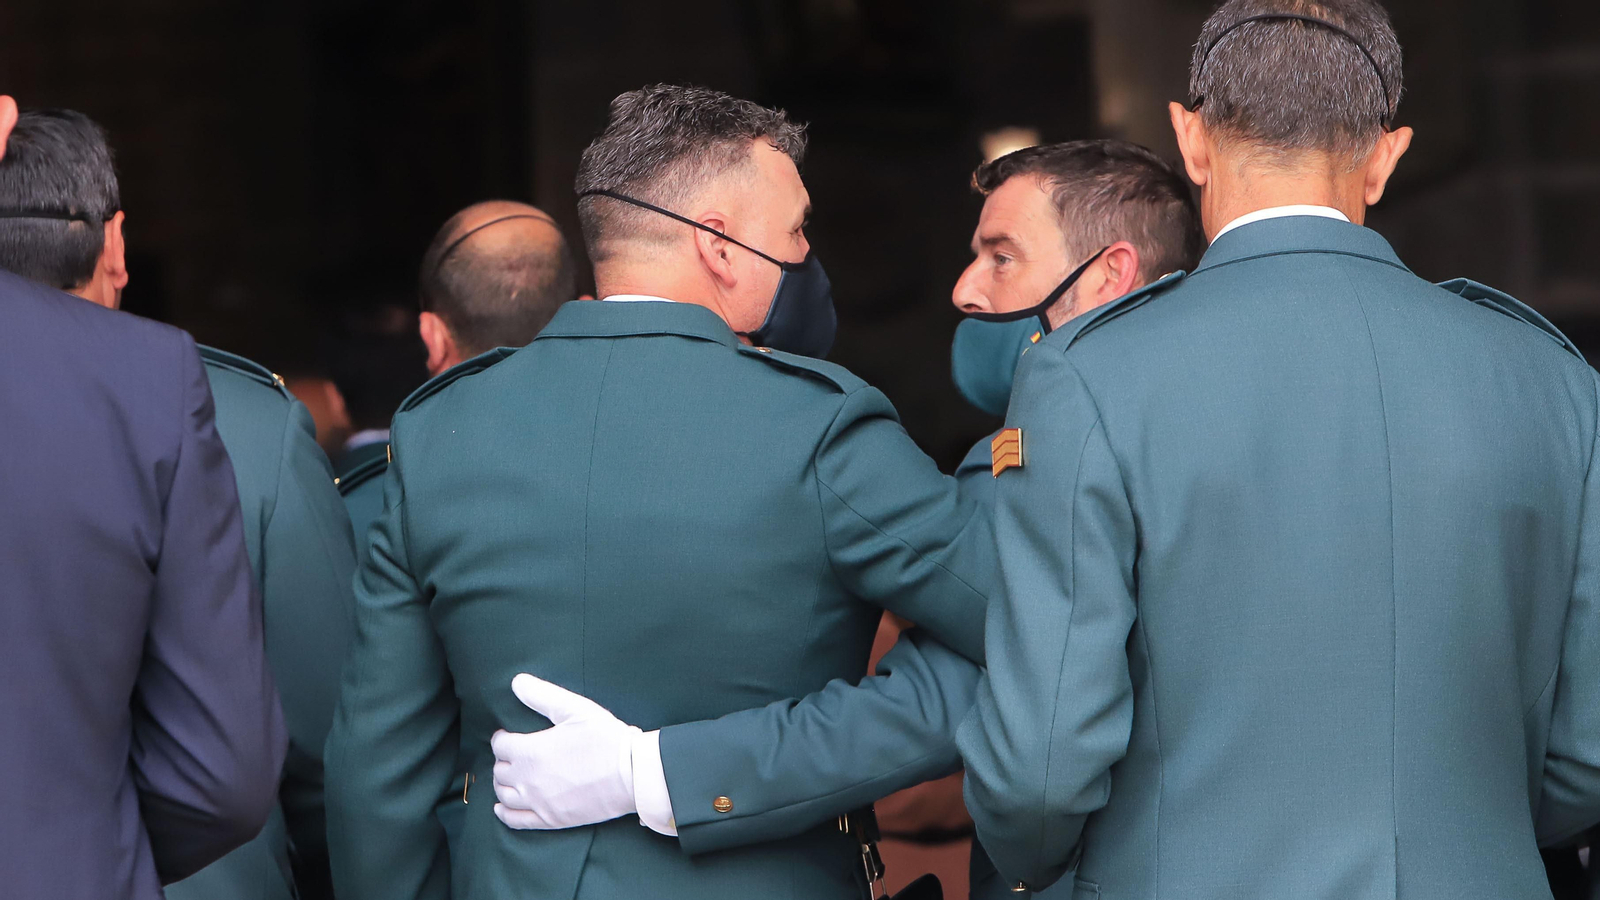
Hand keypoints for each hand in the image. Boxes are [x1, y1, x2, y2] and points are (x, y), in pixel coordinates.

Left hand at [491, 674, 641, 828]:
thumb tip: (516, 682)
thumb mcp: (575, 709)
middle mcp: (527, 780)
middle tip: (515, 753)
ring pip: (504, 795)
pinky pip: (515, 820)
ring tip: (512, 775)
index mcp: (530, 751)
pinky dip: (503, 813)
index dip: (503, 737)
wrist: (632, 775)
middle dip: (504, 760)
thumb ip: (542, 695)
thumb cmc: (606, 738)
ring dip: (503, 783)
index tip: (509, 735)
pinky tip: (501, 807)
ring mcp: (537, 803)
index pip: (500, 745)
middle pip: (500, 770)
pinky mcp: (550, 820)